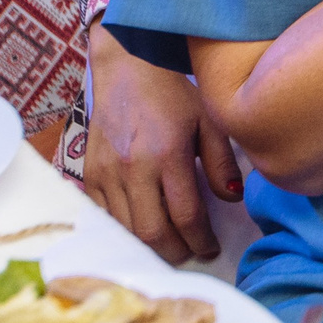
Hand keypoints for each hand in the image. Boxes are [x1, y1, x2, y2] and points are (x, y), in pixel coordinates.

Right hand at [83, 21, 243, 264]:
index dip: (201, 239)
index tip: (211, 248)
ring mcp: (106, 174)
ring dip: (150, 247)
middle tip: (191, 253)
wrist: (126, 69)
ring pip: (126, 230)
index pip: (186, 215)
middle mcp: (132, 169)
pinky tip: (142, 230)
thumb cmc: (173, 94)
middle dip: (175, 252)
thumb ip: (221, 161)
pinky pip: (105, 218)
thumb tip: (232, 198)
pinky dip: (125, 231)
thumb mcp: (208, 119)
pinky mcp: (89, 175)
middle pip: (152, 232)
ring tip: (171, 246)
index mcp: (167, 154)